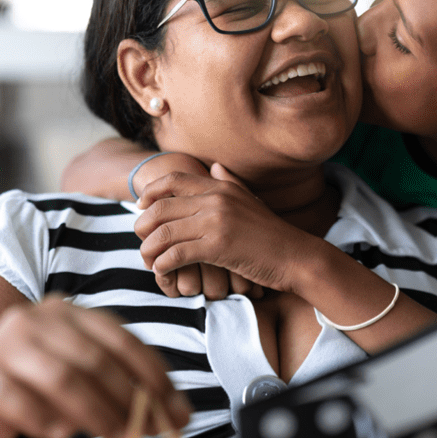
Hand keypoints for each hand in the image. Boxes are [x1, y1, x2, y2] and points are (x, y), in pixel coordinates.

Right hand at [0, 295, 190, 437]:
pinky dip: (47, 422)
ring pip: (62, 380)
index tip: (176, 410)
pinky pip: (21, 403)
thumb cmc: (37, 388)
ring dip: (99, 415)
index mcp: (67, 311)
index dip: (153, 375)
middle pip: (94, 360)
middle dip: (130, 400)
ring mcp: (3, 345)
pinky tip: (61, 435)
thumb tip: (179, 415)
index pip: (120, 339)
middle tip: (151, 434)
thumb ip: (125, 385)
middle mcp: (34, 319)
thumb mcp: (83, 378)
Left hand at [135, 163, 318, 294]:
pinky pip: (176, 254)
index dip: (150, 191)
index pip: (173, 179)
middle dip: (142, 224)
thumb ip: (230, 182)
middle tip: (140, 239)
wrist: (296, 257)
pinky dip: (163, 265)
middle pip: (161, 206)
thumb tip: (214, 165)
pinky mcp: (217, 246)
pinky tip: (163, 272)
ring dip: (149, 249)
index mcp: (221, 187)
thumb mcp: (251, 200)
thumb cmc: (272, 234)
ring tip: (149, 260)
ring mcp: (216, 222)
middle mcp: (216, 199)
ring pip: (163, 231)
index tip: (140, 206)